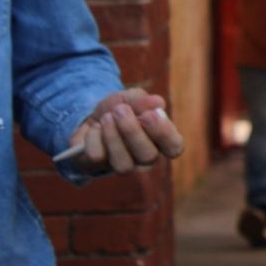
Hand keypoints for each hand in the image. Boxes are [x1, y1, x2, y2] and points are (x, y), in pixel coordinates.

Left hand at [68, 88, 185, 174]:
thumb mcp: (131, 98)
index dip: (164, 133)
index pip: (174, 148)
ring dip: (113, 136)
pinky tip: (95, 128)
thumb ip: (144, 101)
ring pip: (124, 165)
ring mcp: (123, 165)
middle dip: (132, 131)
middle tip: (121, 109)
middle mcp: (145, 158)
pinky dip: (94, 137)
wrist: (91, 117)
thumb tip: (158, 103)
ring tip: (106, 116)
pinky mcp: (98, 167)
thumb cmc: (120, 108)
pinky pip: (98, 157)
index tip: (151, 114)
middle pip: (148, 156)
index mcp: (160, 141)